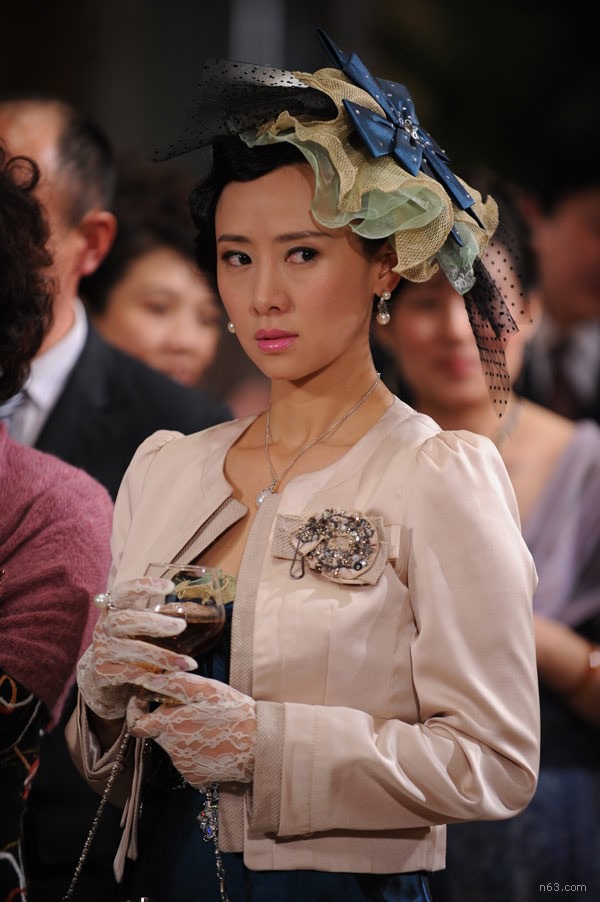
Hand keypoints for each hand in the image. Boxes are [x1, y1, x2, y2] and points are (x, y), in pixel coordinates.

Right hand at [77, 577, 196, 718]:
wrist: (99, 675)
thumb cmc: (127, 642)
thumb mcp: (136, 625)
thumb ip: (156, 615)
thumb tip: (198, 609)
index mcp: (114, 609)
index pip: (123, 592)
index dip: (144, 586)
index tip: (170, 587)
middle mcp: (105, 626)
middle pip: (124, 620)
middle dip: (154, 623)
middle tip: (181, 626)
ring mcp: (103, 650)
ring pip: (132, 650)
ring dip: (163, 656)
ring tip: (188, 663)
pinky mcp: (104, 672)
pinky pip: (132, 673)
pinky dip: (154, 676)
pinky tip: (173, 677)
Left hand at [126, 671, 256, 786]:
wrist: (259, 744)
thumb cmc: (233, 711)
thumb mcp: (205, 688)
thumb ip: (173, 683)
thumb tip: (148, 680)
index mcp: (169, 724)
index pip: (137, 724)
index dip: (137, 712)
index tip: (145, 703)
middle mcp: (170, 748)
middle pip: (159, 734)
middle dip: (170, 722)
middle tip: (195, 712)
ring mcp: (182, 766)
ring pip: (176, 748)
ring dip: (187, 737)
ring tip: (211, 728)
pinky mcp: (195, 778)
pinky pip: (190, 764)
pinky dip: (198, 755)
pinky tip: (215, 745)